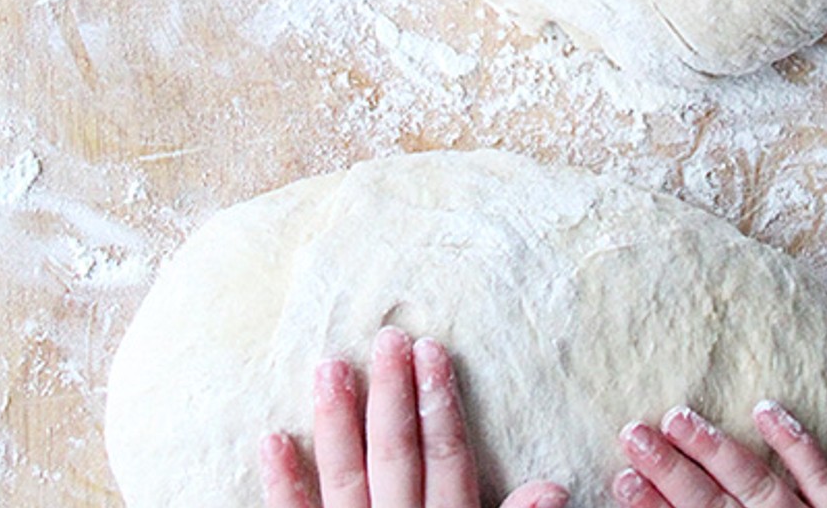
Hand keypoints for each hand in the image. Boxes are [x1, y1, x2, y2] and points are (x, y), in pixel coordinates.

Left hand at [261, 327, 568, 507]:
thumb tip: (553, 488)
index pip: (448, 463)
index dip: (440, 407)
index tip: (433, 352)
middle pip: (396, 458)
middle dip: (393, 397)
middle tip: (386, 339)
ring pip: (344, 480)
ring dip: (336, 423)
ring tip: (328, 368)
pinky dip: (283, 484)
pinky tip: (273, 440)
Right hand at [614, 402, 826, 507]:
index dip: (652, 507)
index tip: (622, 480)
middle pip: (713, 506)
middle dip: (670, 471)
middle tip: (634, 434)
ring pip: (759, 485)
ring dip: (717, 450)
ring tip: (677, 416)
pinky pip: (826, 479)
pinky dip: (796, 444)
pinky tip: (765, 410)